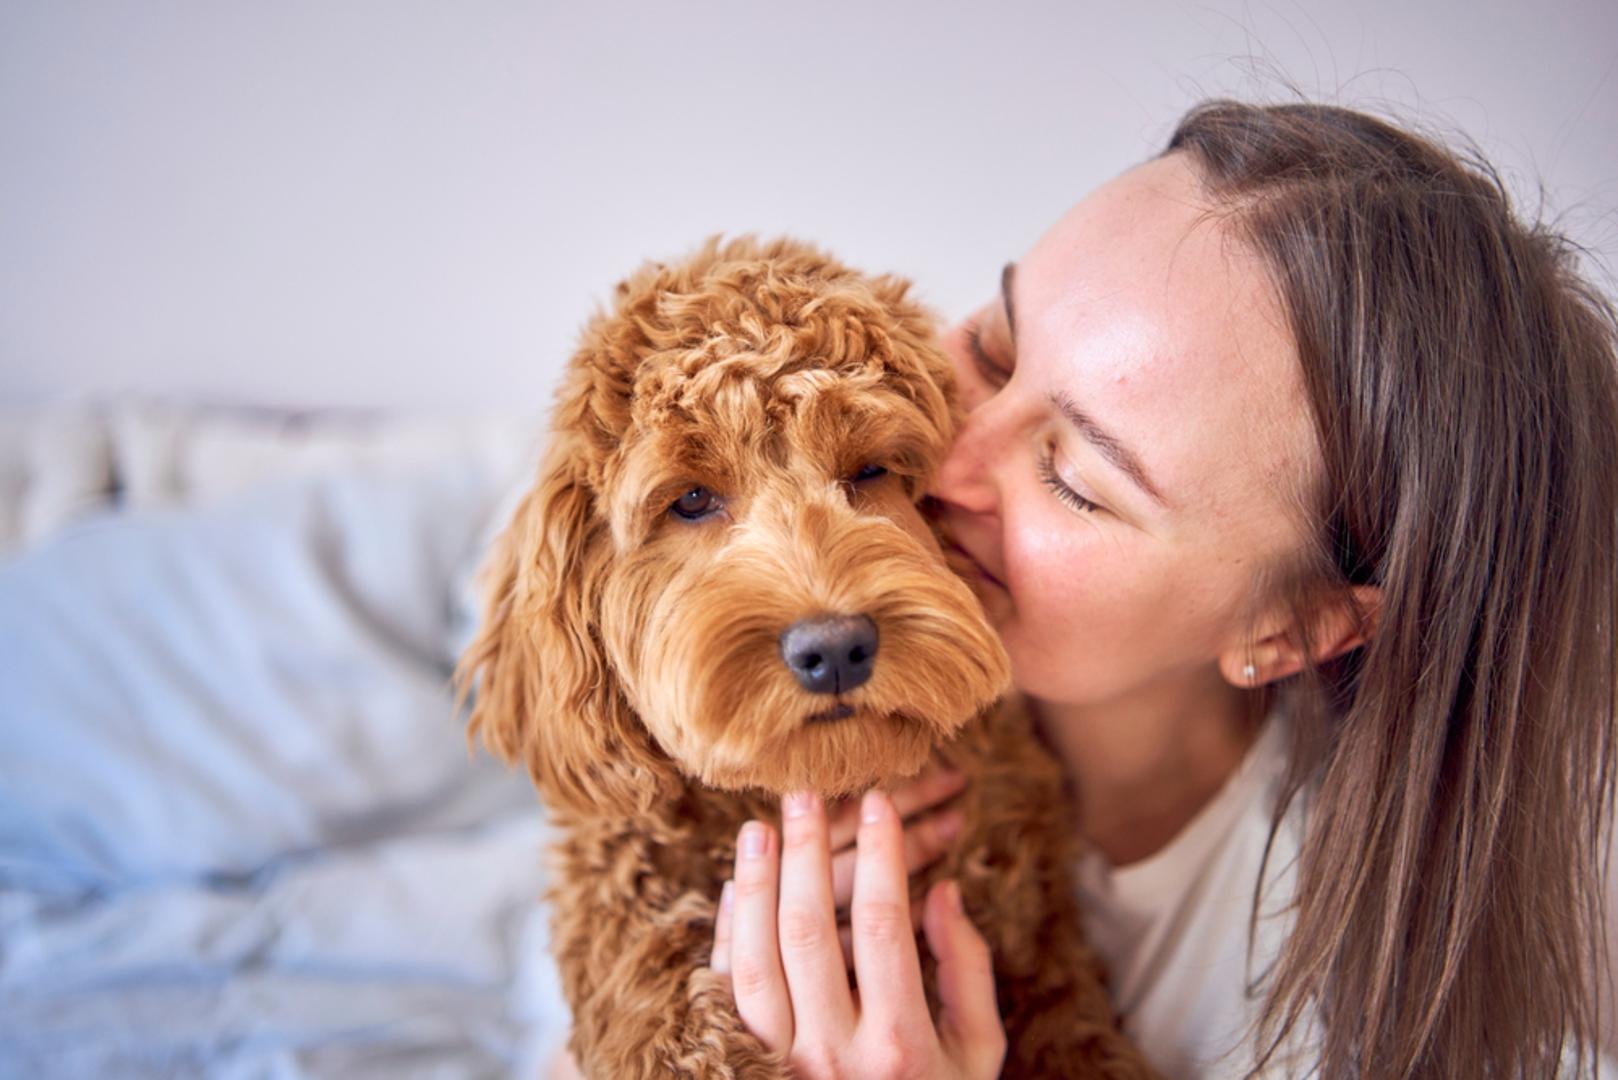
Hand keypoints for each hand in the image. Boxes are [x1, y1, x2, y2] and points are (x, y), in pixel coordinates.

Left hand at [709, 788, 1006, 1079]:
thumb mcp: (978, 1053)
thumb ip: (967, 972)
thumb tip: (942, 891)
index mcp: (898, 1044)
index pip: (882, 925)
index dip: (880, 855)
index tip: (878, 801)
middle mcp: (833, 1055)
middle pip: (809, 931)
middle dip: (806, 851)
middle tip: (805, 792)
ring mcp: (781, 1066)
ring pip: (755, 960)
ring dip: (755, 886)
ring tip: (761, 826)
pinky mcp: (747, 1069)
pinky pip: (727, 994)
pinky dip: (728, 936)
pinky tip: (735, 887)